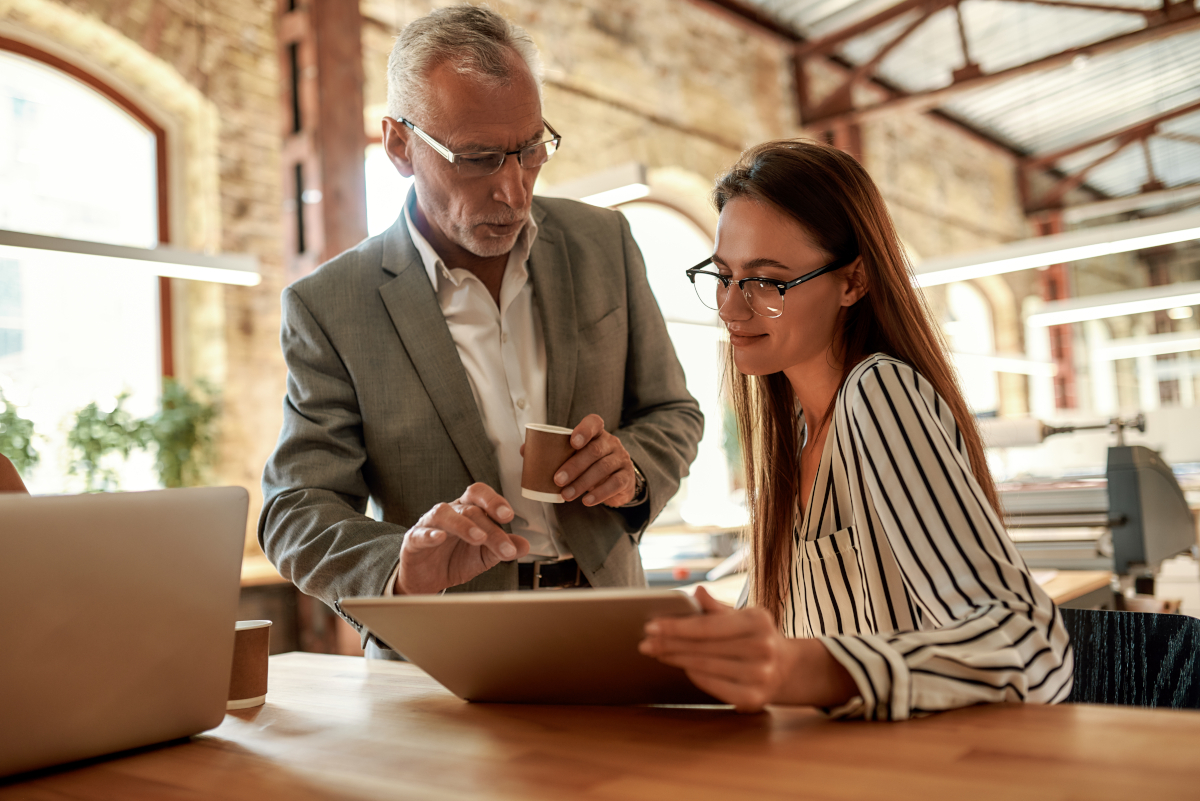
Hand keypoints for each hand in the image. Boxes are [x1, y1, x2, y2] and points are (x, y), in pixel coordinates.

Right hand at [395, 483, 529, 594]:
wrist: (428, 578)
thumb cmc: (455, 559)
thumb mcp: (484, 556)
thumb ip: (502, 548)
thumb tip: (525, 545)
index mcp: (468, 511)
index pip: (480, 495)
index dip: (494, 501)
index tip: (509, 515)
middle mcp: (450, 512)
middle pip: (470, 510)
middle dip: (490, 527)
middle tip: (504, 544)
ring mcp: (430, 524)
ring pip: (444, 514)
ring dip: (463, 525)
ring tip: (478, 538)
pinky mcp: (413, 539)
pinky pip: (421, 533)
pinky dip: (431, 535)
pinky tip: (440, 539)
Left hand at [550, 414, 637, 506]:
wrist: (617, 480)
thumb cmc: (589, 463)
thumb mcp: (576, 454)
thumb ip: (552, 451)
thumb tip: (525, 450)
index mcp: (596, 433)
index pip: (594, 423)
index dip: (584, 430)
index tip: (572, 442)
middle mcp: (611, 443)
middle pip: (594, 450)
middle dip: (574, 466)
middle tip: (557, 480)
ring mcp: (621, 459)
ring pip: (603, 468)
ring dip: (582, 483)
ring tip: (566, 495)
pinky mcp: (627, 477)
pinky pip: (615, 484)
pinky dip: (600, 493)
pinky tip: (587, 501)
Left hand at [638, 587, 856, 711]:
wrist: (788, 668)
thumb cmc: (757, 637)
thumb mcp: (743, 615)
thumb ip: (717, 608)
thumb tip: (696, 593)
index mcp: (758, 621)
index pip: (707, 626)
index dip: (676, 626)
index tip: (651, 626)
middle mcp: (762, 649)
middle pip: (702, 647)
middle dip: (669, 644)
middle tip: (645, 641)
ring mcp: (759, 676)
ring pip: (704, 667)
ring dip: (675, 659)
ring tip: (656, 652)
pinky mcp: (753, 699)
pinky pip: (712, 685)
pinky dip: (694, 674)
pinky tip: (681, 666)